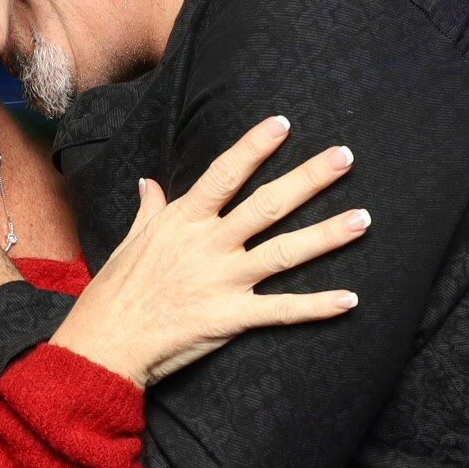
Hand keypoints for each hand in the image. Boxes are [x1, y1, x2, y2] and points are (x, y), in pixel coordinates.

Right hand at [50, 116, 367, 387]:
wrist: (105, 343)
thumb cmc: (115, 291)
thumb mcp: (129, 241)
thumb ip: (149, 210)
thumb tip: (149, 183)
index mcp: (184, 221)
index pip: (225, 174)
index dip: (255, 147)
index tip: (283, 124)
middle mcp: (208, 245)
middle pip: (268, 205)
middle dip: (309, 179)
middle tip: (345, 157)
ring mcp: (222, 281)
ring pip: (285, 253)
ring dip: (326, 235)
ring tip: (363, 219)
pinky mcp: (230, 318)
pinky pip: (282, 311)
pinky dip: (317, 306)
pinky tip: (350, 299)